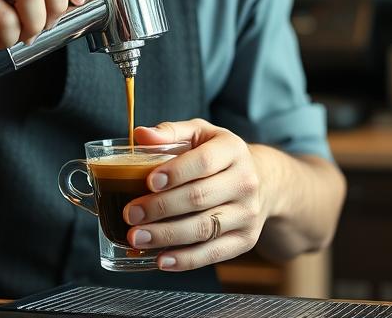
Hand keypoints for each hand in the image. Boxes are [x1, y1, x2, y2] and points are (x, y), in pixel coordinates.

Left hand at [125, 119, 267, 270]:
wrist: (261, 180)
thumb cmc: (218, 155)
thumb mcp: (199, 134)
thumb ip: (170, 132)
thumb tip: (140, 135)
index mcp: (233, 150)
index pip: (204, 162)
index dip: (176, 172)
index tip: (149, 182)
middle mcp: (245, 182)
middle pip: (200, 198)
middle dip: (161, 208)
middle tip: (130, 213)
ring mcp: (248, 213)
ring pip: (204, 228)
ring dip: (167, 236)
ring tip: (137, 237)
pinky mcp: (246, 240)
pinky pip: (214, 253)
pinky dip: (186, 260)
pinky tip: (162, 259)